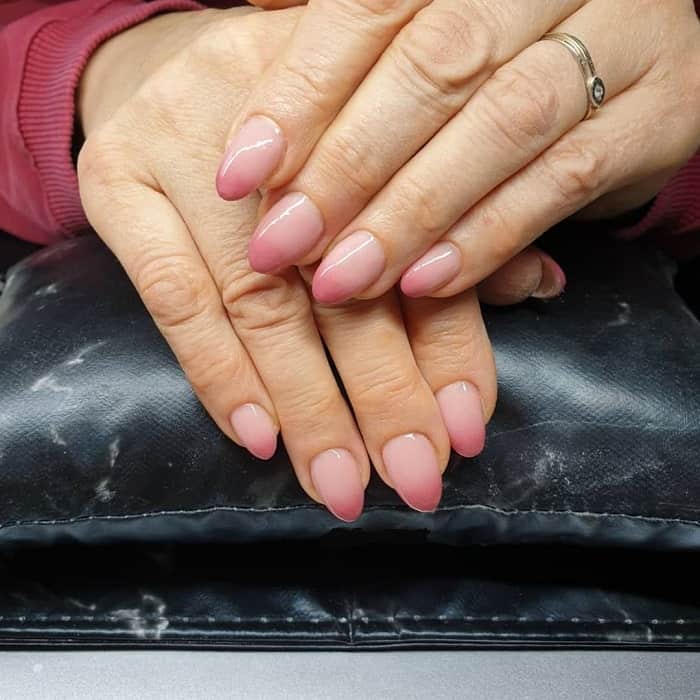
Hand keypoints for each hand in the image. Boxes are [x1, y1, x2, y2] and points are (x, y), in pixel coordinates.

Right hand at [76, 6, 497, 519]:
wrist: (165, 68)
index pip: (417, 248)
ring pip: (263, 303)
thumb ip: (446, 226)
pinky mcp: (119, 181)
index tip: (464, 430)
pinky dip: (217, 371)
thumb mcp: (373, 160)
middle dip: (385, 395)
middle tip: (412, 478)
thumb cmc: (295, 133)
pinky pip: (172, 293)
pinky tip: (258, 434)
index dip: (447, 346)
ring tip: (339, 482)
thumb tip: (536, 285)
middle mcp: (283, 134)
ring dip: (308, 407)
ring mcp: (191, 155)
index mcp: (365, 110)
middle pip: (344, 283)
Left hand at [218, 0, 699, 301]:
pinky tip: (427, 281)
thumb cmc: (504, 53)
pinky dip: (488, 236)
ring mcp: (617, 39)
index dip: (299, 95)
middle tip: (284, 243)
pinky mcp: (654, 114)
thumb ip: (356, 84)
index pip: (368, 6)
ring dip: (412, 212)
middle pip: (433, 66)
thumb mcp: (430, 45)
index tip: (242, 174)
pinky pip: (563, 180)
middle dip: (348, 166)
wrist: (645, 55)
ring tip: (346, 276)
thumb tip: (259, 163)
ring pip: (501, 124)